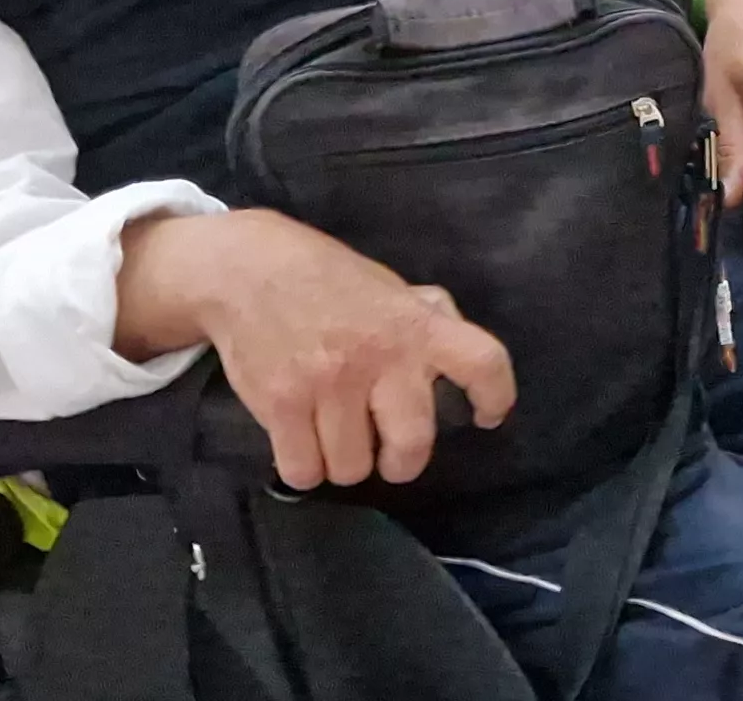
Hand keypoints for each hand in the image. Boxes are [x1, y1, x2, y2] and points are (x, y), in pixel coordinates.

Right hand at [116, 209, 516, 491]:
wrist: (246, 270)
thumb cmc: (328, 281)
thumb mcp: (389, 288)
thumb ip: (428, 319)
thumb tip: (461, 357)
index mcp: (417, 325)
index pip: (482, 362)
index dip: (495, 396)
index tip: (487, 416)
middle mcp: (381, 357)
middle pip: (412, 443)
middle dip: (402, 462)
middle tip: (388, 454)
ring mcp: (330, 383)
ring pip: (352, 468)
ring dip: (344, 463)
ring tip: (333, 439)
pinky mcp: (282, 403)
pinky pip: (304, 471)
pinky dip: (304, 469)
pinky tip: (301, 445)